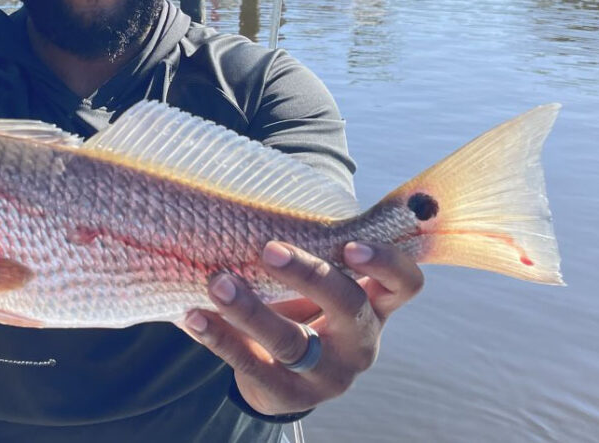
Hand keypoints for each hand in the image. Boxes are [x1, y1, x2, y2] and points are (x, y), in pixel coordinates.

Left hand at [182, 241, 423, 415]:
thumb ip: (314, 255)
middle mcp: (359, 342)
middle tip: (269, 248)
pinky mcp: (287, 396)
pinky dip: (219, 338)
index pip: (404, 285)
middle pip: (348, 307)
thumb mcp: (320, 289)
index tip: (350, 243)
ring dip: (251, 309)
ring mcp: (326, 375)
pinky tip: (194, 317)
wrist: (282, 378)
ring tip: (218, 282)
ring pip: (292, 342)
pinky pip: (251, 365)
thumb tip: (261, 202)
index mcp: (374, 307)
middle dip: (310, 275)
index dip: (386, 263)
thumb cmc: (304, 311)